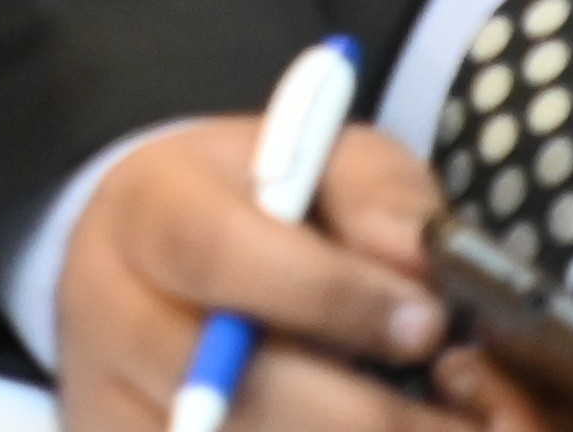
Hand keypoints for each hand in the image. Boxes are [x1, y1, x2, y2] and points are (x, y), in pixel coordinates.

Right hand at [53, 119, 442, 431]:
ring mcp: (112, 403)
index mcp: (146, 212)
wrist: (148, 268)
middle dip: (361, 416)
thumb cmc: (253, 214)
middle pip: (220, 386)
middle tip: (462, 421)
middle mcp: (110, 312)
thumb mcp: (317, 166)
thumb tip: (418, 263)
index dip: (325, 295)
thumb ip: (375, 196)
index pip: (214, 251)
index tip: (426, 324)